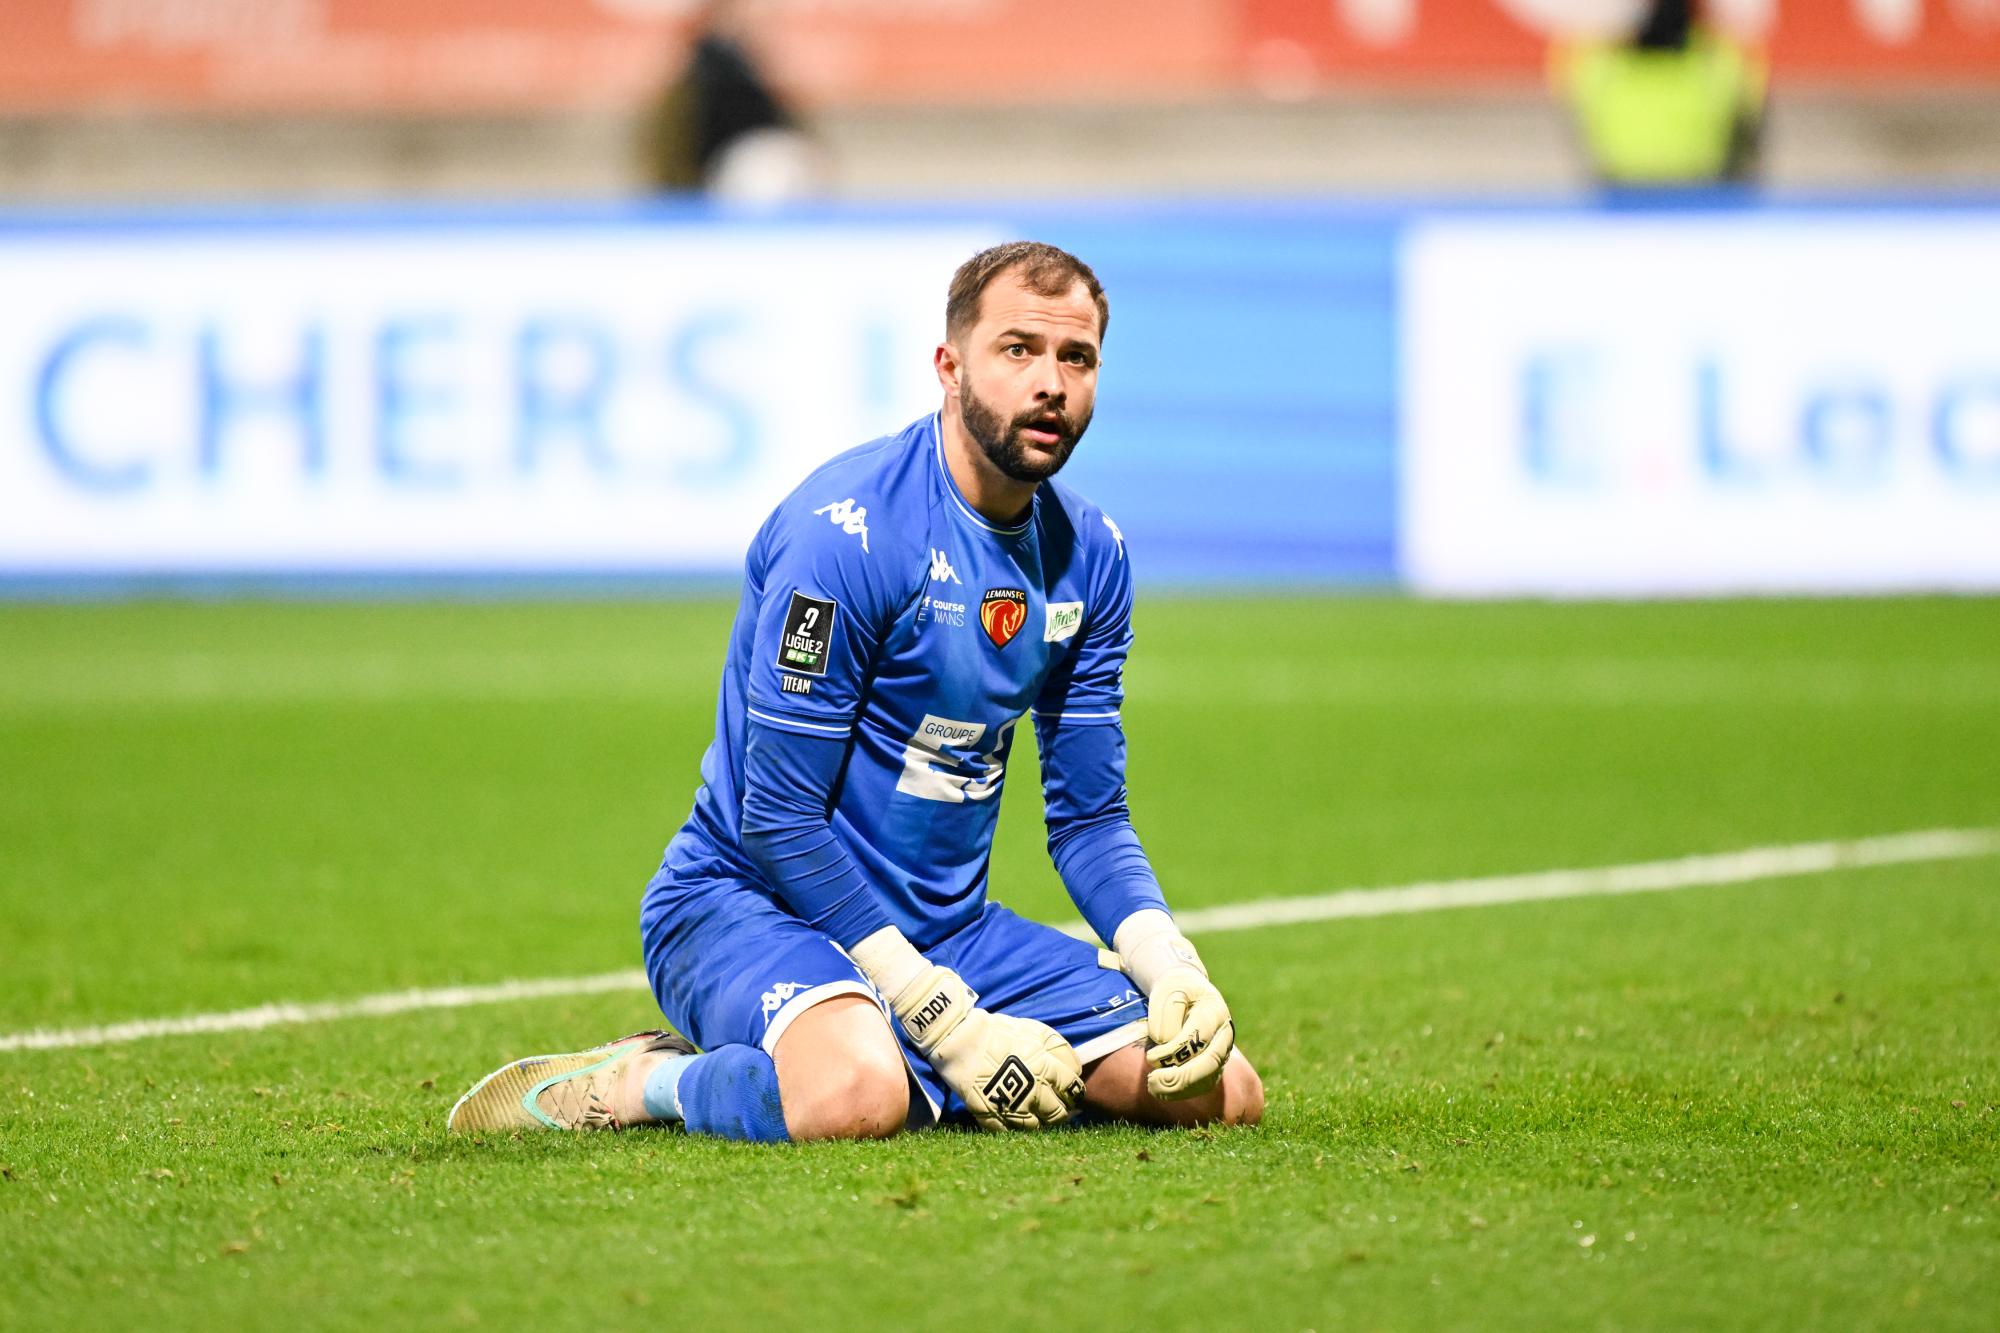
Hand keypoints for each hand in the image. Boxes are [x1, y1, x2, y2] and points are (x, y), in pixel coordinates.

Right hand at [890, 964, 1084, 1131]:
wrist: (960, 1042)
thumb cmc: (999, 1033)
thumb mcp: (1034, 1031)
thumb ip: (1057, 1049)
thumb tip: (1074, 1067)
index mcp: (1045, 1067)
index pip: (1072, 1086)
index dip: (1074, 1088)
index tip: (1071, 1088)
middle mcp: (1033, 1091)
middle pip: (1059, 1111)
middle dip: (1063, 1110)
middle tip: (1061, 1107)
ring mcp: (1013, 1107)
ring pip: (1038, 1126)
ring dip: (1042, 1122)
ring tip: (1040, 1114)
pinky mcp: (993, 1117)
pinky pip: (1012, 1131)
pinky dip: (1017, 1127)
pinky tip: (1018, 1118)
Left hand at [1113, 910, 1234, 1101]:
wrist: (1187, 993)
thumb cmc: (1176, 990)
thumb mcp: (1169, 989)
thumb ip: (1167, 1014)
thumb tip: (1165, 1042)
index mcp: (1214, 1011)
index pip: (1199, 1037)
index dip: (1175, 1052)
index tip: (1151, 1057)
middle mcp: (1224, 1033)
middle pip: (1210, 1062)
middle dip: (1181, 1077)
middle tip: (1153, 1081)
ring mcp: (1222, 1051)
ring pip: (1208, 1078)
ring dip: (1181, 1088)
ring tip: (1154, 1088)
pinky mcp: (1214, 1065)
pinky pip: (1204, 1084)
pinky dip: (1184, 1092)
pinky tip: (1163, 1092)